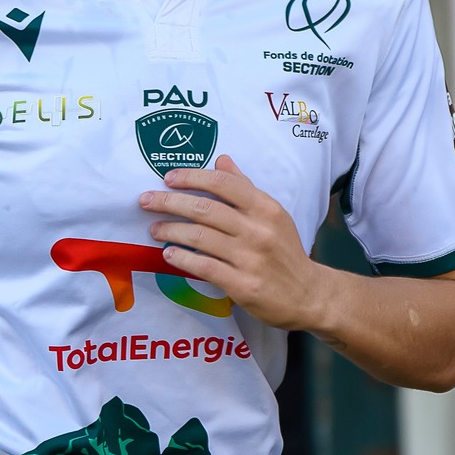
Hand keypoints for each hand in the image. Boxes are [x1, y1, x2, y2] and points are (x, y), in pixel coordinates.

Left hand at [139, 154, 322, 330]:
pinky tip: (168, 254)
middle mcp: (259, 230)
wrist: (309, 295)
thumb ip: (245, 188)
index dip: (192, 177)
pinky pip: (204, 267)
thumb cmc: (285, 251)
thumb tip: (222, 159)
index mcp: (266, 207)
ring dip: (171, 230)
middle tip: (146, 200)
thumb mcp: (272, 215)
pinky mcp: (243, 285)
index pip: (223, 183)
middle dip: (170, 202)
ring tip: (155, 229)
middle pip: (205, 208)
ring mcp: (251, 258)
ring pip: (200, 237)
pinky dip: (182, 258)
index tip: (168, 178)